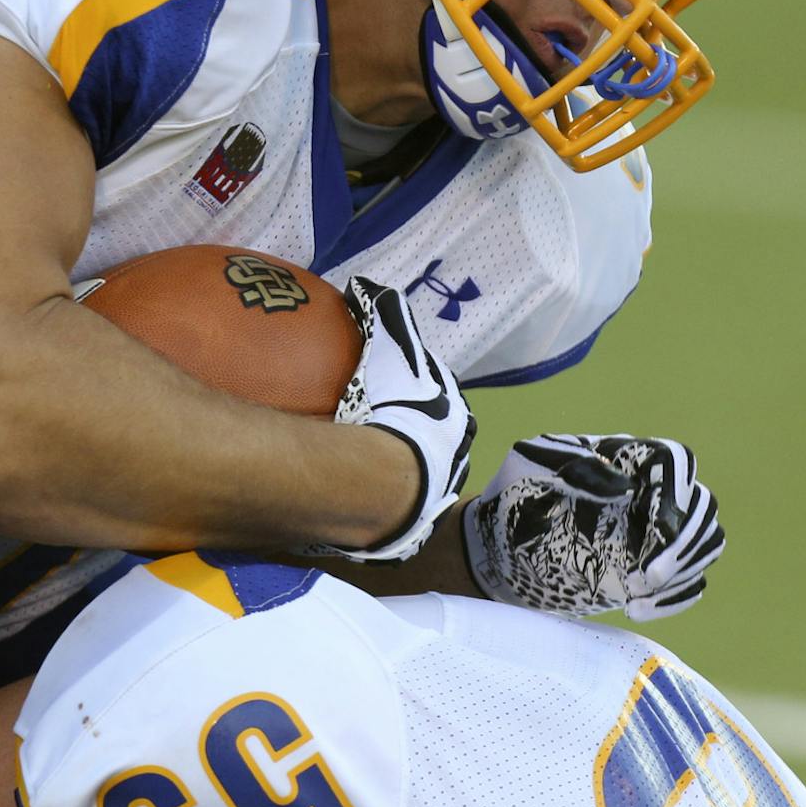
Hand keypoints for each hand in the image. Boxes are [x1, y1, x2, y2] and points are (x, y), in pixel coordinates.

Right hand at [327, 276, 473, 561]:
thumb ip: (382, 314)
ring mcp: (433, 493)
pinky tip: (350, 491)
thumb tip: (364, 283)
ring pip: (420, 473)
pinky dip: (376, 493)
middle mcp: (455, 455)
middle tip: (382, 425)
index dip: (425, 390)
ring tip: (365, 461)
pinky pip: (392, 500)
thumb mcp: (390, 350)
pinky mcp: (407, 522)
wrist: (387, 480)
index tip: (400, 388)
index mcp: (455, 416)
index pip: (445, 396)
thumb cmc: (396, 410)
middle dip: (419, 432)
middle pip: (438, 436)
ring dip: (400, 467)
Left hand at [463, 434, 722, 619]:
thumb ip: (571, 464)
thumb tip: (621, 482)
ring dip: (681, 569)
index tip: (660, 525)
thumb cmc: (512, 496)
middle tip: (648, 574)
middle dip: (684, 542)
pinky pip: (690, 581)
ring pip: (705, 543)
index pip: (675, 462)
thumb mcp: (529, 466)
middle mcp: (650, 491)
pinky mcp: (653, 569)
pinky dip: (674, 598)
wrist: (498, 546)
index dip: (677, 490)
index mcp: (624, 457)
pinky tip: (636, 608)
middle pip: (702, 507)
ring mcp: (656, 533)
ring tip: (635, 589)